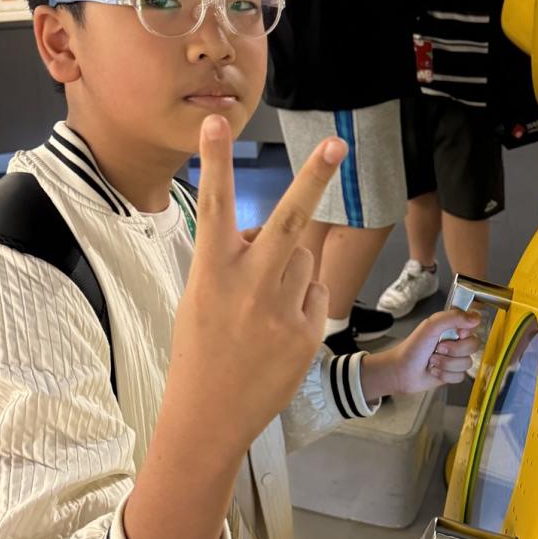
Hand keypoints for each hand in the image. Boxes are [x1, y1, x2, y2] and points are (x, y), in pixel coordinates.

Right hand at [167, 117, 345, 449]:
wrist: (210, 416)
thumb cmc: (200, 351)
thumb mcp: (201, 298)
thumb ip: (235, 262)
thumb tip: (271, 236)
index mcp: (212, 271)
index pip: (216, 205)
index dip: (216, 161)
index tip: (215, 122)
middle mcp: (249, 284)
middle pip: (289, 219)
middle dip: (315, 178)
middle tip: (337, 144)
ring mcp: (282, 309)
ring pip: (305, 260)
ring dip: (293, 270)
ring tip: (263, 310)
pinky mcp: (307, 332)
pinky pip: (316, 292)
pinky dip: (303, 302)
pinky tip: (278, 331)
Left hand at [360, 310, 480, 401]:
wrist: (401, 371)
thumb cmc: (413, 347)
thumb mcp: (430, 326)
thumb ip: (452, 318)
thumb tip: (476, 318)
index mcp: (451, 326)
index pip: (473, 324)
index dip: (467, 331)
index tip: (457, 334)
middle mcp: (456, 341)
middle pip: (473, 345)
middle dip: (454, 350)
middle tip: (438, 349)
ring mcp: (455, 358)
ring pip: (467, 363)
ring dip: (446, 363)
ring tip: (432, 362)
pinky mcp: (452, 374)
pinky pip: (460, 376)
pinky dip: (445, 374)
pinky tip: (434, 371)